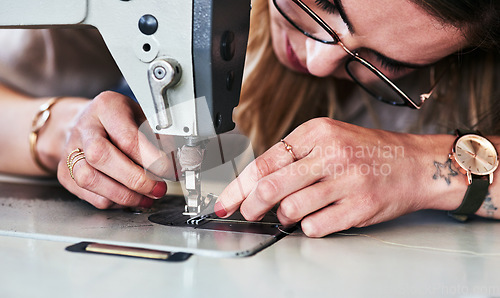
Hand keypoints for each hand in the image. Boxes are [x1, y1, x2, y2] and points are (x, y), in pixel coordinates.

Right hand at [57, 91, 174, 208]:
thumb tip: (178, 161)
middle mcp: (84, 128)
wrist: (84, 122)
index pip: (127, 137)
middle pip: (101, 157)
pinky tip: (128, 198)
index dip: (150, 158)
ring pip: (89, 178)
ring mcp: (70, 150)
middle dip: (135, 179)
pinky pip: (86, 193)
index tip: (168, 170)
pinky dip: (111, 201)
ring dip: (123, 195)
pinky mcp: (64, 172)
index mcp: (106, 107)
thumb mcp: (142, 117)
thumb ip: (159, 137)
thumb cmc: (119, 120)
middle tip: (158, 188)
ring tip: (146, 198)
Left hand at [215, 118, 432, 236]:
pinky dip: (308, 227)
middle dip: (250, 207)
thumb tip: (255, 185)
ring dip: (284, 218)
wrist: (416, 163)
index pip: (263, 162)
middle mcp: (330, 153)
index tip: (224, 203)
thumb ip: (294, 157)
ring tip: (292, 213)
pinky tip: (316, 218)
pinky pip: (315, 226)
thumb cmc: (368, 152)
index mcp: (316, 132)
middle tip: (248, 214)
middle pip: (270, 187)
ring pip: (290, 209)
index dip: (238, 187)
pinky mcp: (360, 206)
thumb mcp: (329, 139)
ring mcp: (347, 180)